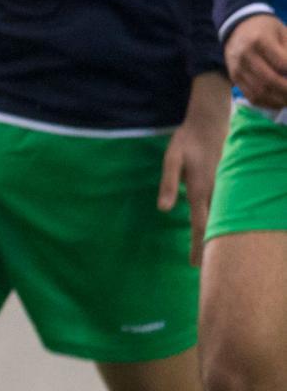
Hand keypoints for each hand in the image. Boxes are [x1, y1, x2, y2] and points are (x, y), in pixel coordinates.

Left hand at [162, 72, 232, 265]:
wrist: (210, 120)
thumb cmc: (186, 140)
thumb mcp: (170, 160)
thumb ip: (168, 184)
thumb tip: (164, 209)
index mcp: (199, 190)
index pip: (199, 224)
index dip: (197, 245)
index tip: (195, 265)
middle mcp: (216, 191)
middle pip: (215, 225)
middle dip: (210, 247)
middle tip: (205, 270)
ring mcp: (224, 185)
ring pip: (224, 216)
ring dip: (220, 234)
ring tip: (215, 255)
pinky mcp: (228, 180)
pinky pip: (228, 203)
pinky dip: (225, 218)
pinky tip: (223, 227)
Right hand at [226, 13, 286, 112]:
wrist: (238, 27)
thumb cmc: (266, 29)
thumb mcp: (283, 32)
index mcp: (260, 40)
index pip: (282, 63)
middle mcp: (245, 56)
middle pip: (270, 80)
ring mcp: (237, 69)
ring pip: (260, 92)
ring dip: (280, 100)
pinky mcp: (234, 78)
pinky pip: (251, 96)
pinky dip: (268, 103)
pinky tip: (280, 102)